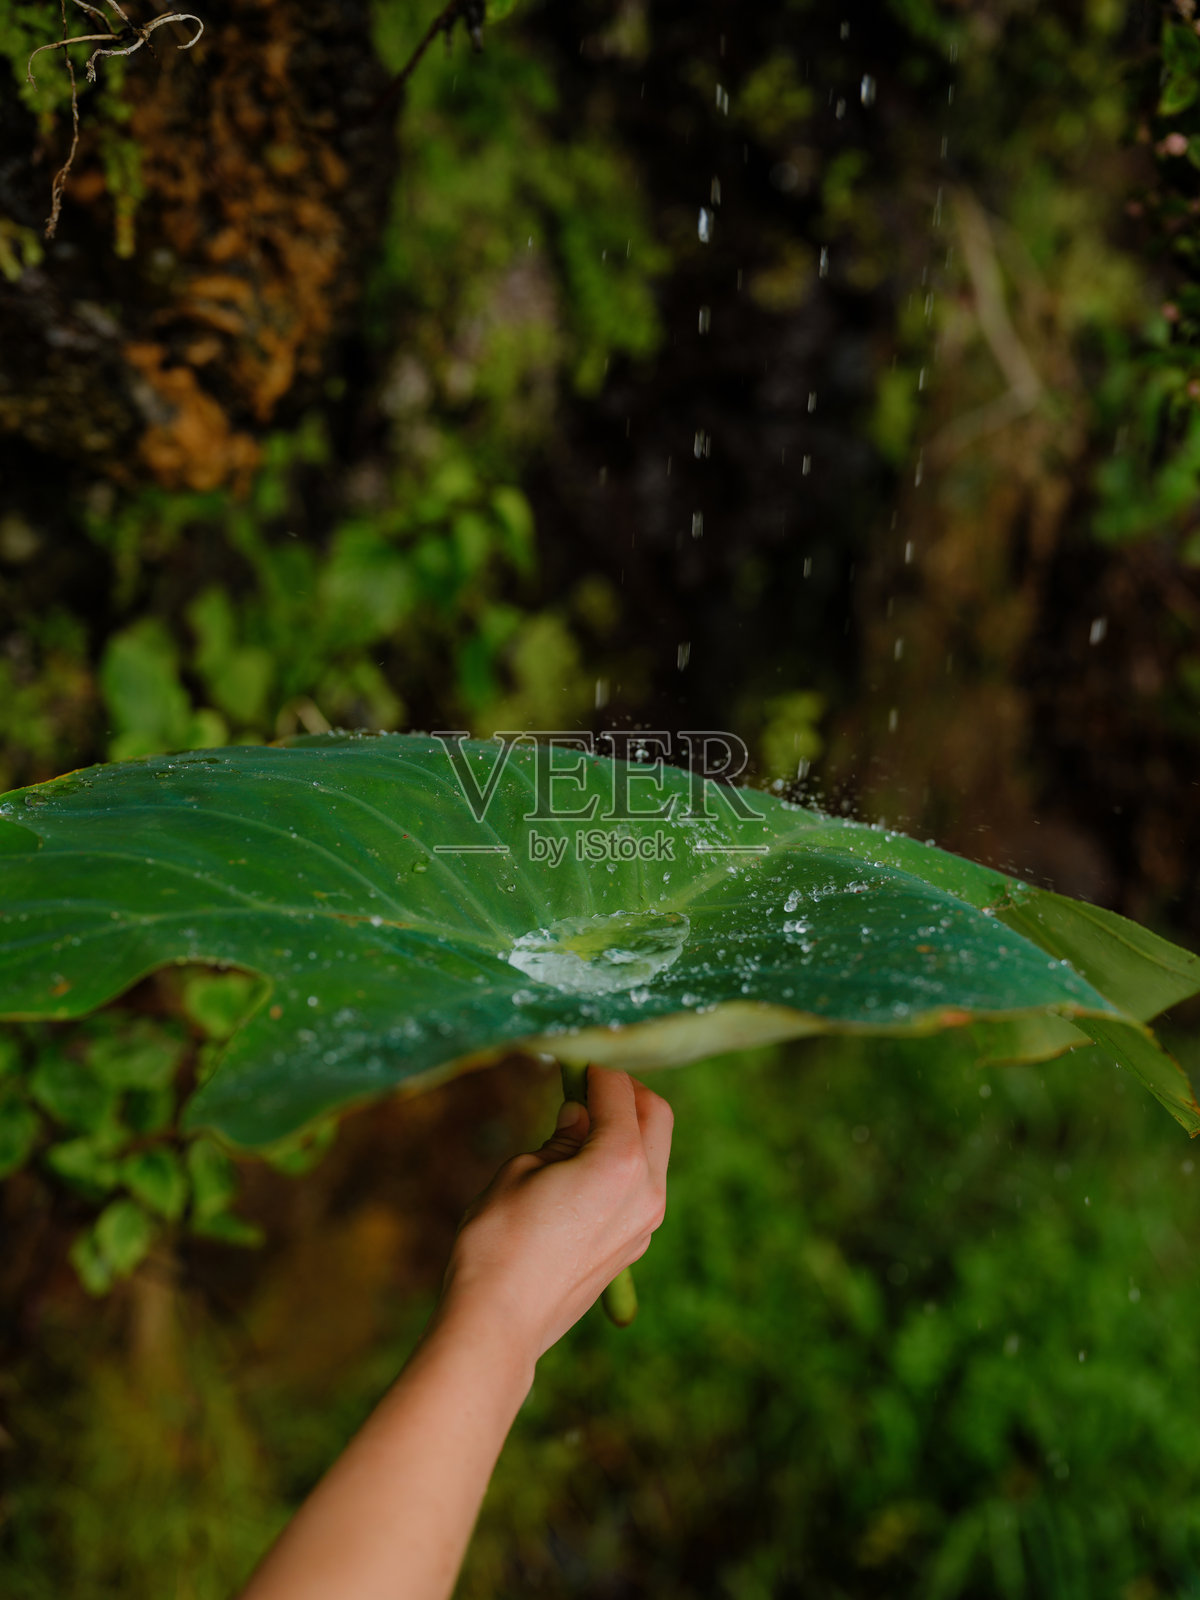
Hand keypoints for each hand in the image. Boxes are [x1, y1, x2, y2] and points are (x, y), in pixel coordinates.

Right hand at [436, 1066, 672, 1362]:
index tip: (574, 1057)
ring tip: (582, 1123)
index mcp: (620, 1160)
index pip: (618, 1090)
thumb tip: (578, 1114)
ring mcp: (646, 1222)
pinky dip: (624, 1164)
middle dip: (626, 1091)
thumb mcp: (521, 1169)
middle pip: (656, 1116)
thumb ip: (560, 1136)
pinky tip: (584, 1167)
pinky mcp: (635, 1246)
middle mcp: (647, 1189)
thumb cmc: (499, 1239)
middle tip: (589, 1082)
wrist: (500, 1320)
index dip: (594, 1066)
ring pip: (654, 1154)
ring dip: (628, 1128)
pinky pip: (643, 1187)